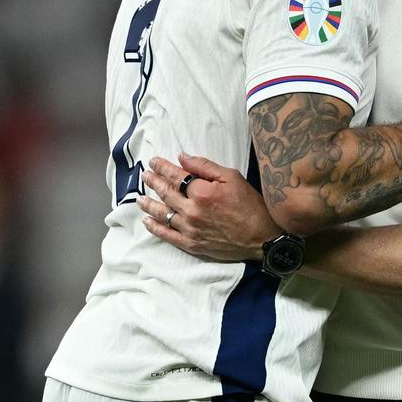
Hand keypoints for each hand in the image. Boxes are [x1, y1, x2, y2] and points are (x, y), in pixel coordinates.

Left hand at [137, 154, 280, 260]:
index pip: (176, 176)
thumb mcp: (232, 177)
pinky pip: (167, 235)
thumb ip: (205, 166)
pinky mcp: (191, 244)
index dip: (163, 167)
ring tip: (140, 197)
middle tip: (145, 175)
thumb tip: (182, 157)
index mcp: (201, 192)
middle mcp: (192, 211)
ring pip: (163, 214)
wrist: (261, 237)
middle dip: (153, 182)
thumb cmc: (250, 205)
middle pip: (166, 193)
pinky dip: (155, 228)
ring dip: (149, 204)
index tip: (154, 161)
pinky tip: (148, 221)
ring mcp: (190, 229)